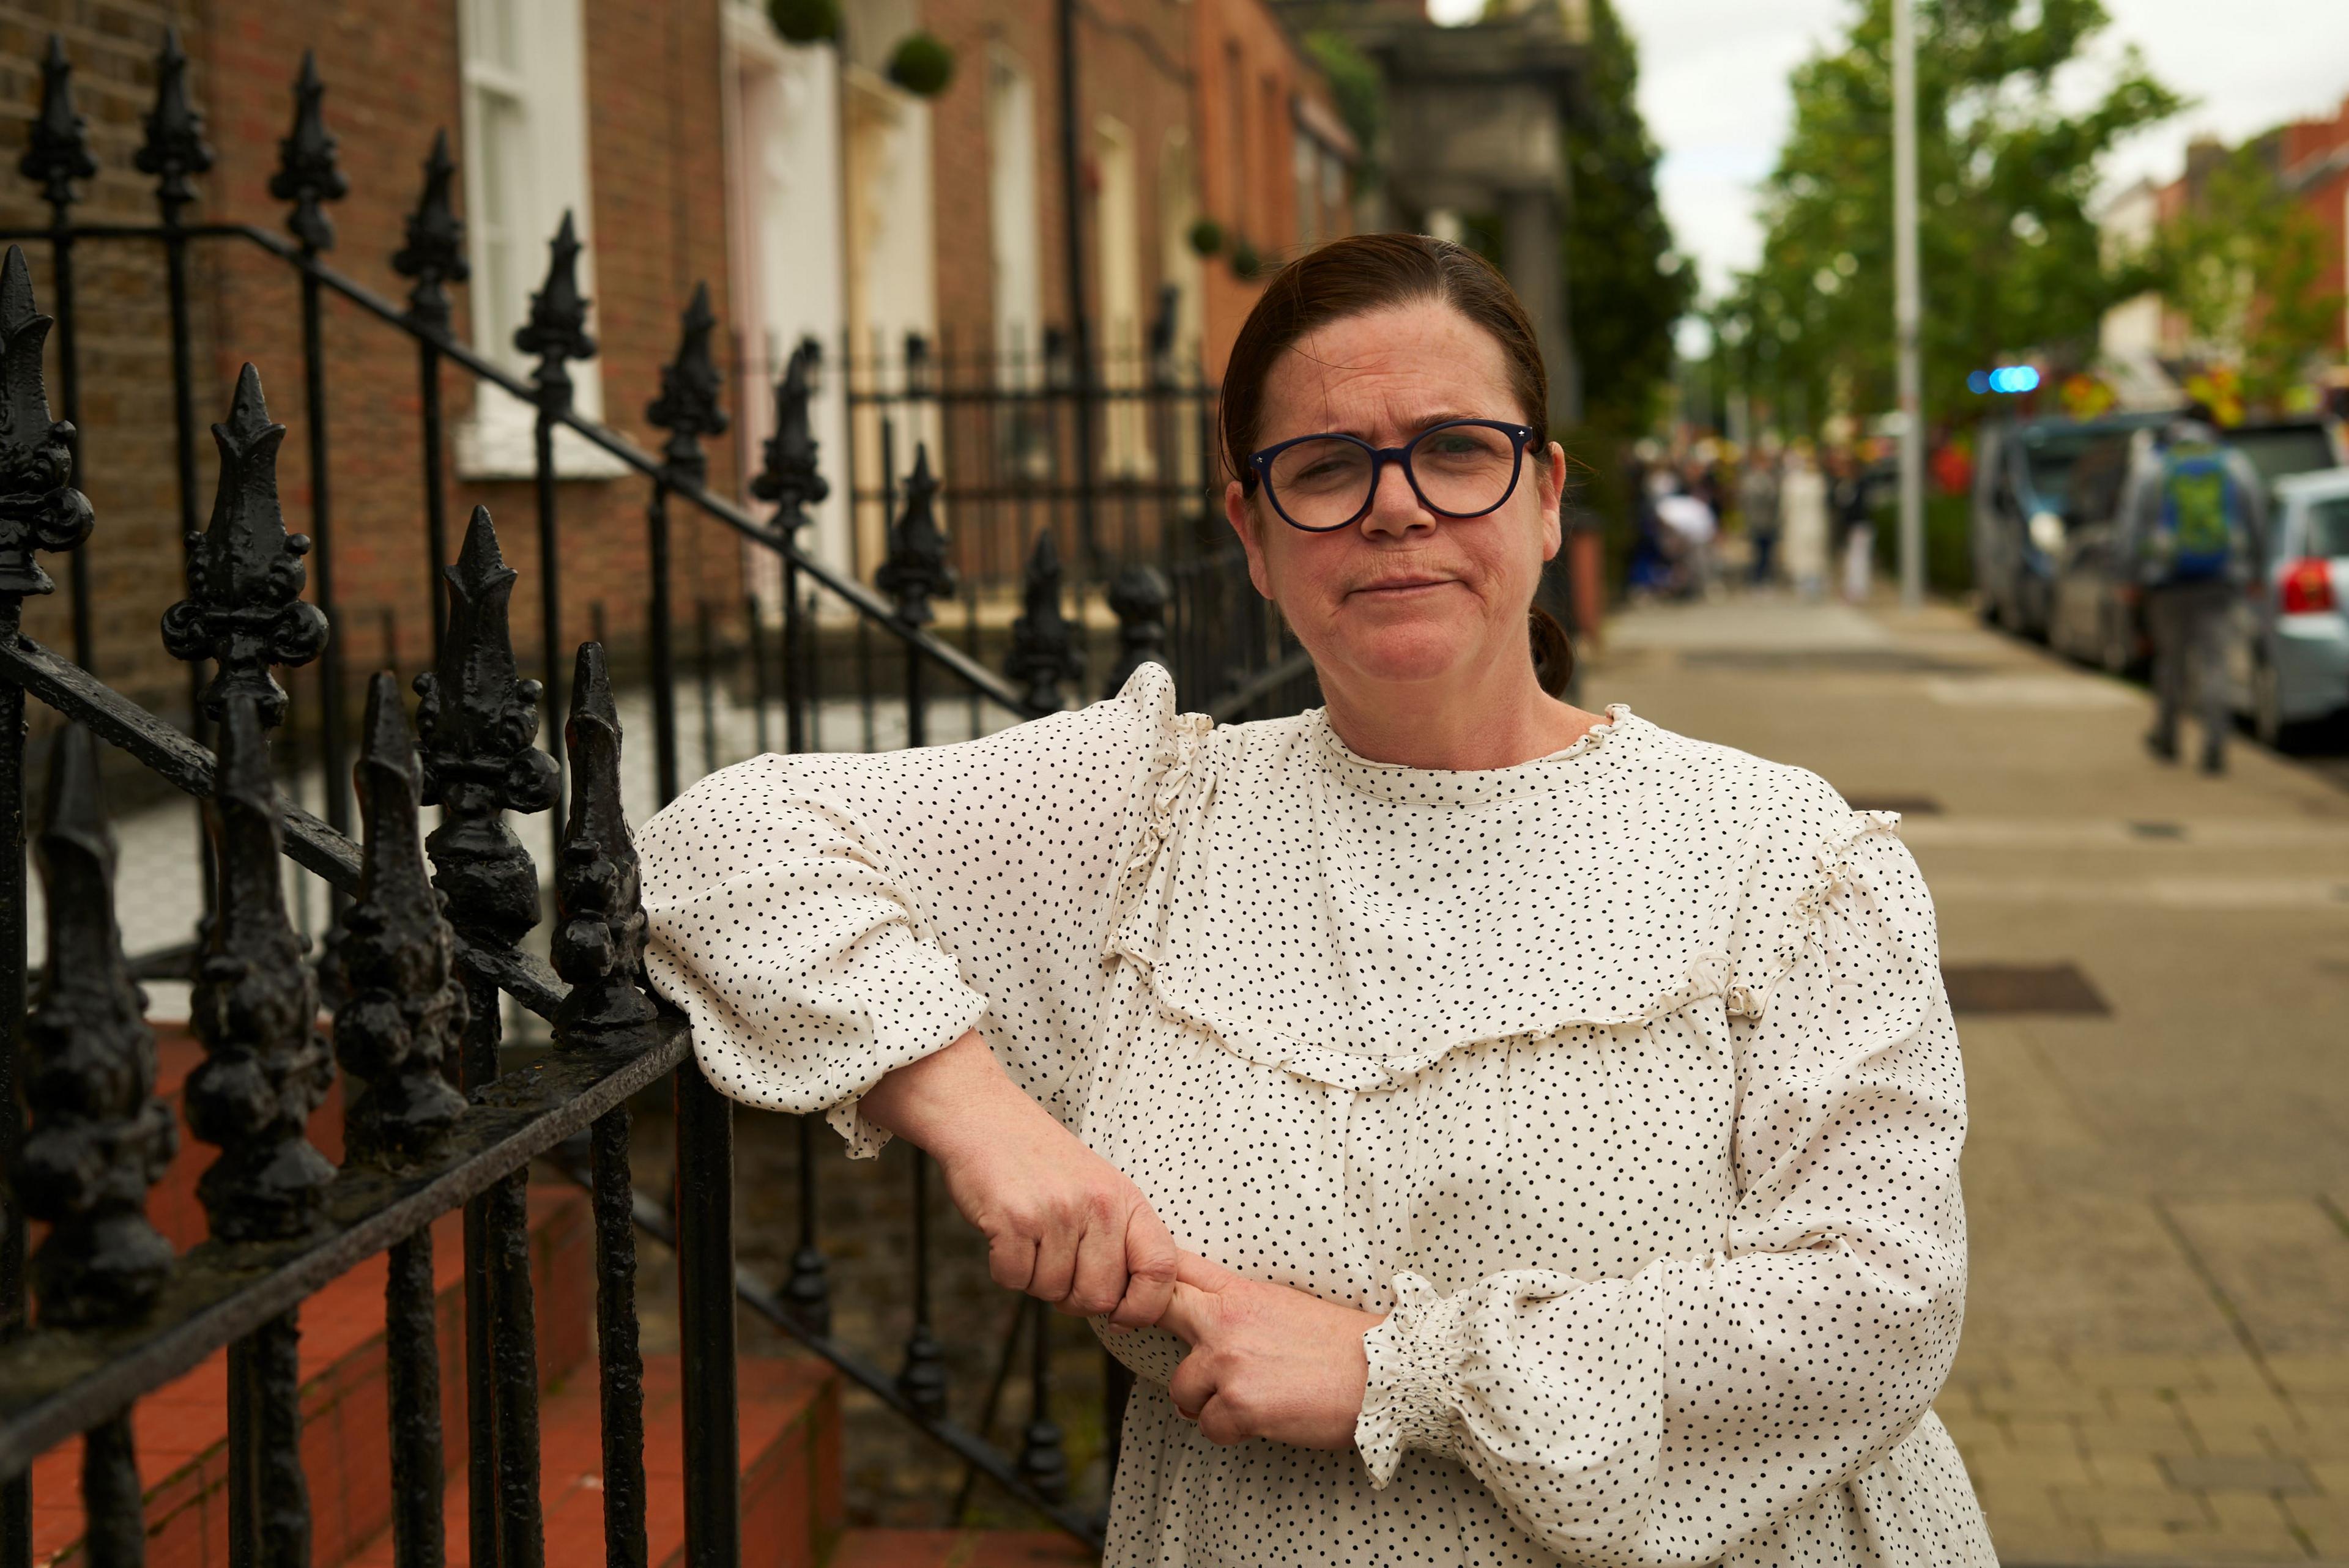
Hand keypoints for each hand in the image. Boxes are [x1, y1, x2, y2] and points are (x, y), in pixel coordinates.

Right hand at [859, 1031, 1177, 1325]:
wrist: (986, 1117)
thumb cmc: (1041, 1161)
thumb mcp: (1098, 1188)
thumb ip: (1119, 1239)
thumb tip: (1127, 1309)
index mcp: (1126, 1200)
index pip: (1161, 1269)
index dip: (1144, 1306)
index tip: (1121, 1316)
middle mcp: (1098, 1206)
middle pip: (1099, 1297)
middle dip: (1073, 1297)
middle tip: (1055, 1267)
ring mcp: (1057, 1213)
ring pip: (1052, 1292)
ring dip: (1035, 1279)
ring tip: (1029, 1238)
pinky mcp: (1014, 1220)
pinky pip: (1014, 1280)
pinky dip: (1005, 1269)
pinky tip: (1005, 1235)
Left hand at [1157, 1251, 1384, 1449]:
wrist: (1382, 1374)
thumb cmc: (1340, 1344)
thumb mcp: (1284, 1306)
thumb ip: (1241, 1308)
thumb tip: (1208, 1320)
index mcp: (1240, 1293)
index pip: (1178, 1268)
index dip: (1150, 1275)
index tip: (1137, 1287)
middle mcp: (1225, 1322)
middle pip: (1157, 1309)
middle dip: (1151, 1326)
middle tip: (1166, 1343)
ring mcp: (1228, 1364)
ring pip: (1180, 1389)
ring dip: (1204, 1402)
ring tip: (1242, 1401)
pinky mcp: (1237, 1406)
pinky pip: (1208, 1427)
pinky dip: (1229, 1432)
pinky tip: (1260, 1422)